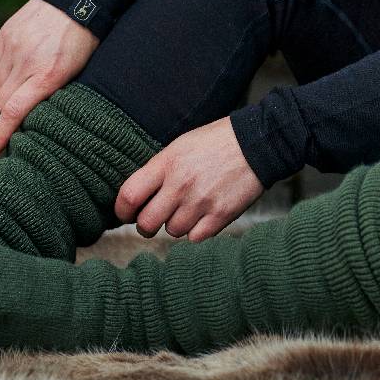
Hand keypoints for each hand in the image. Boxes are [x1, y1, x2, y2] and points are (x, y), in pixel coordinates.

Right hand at [0, 0, 99, 155]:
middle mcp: (27, 62)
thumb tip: (29, 115)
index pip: (14, 111)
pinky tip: (18, 63)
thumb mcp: (76, 73)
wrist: (80, 1)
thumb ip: (51, 92)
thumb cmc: (84, 42)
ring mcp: (14, 46)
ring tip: (28, 74)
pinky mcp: (5, 34)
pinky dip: (1, 70)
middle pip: (2, 101)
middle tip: (28, 97)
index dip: (1, 133)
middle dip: (11, 106)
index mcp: (49, 75)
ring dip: (7, 87)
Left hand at [114, 116, 263, 242]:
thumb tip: (137, 197)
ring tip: (189, 208)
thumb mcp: (181, 145)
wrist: (258, 143)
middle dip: (146, 225)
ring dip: (176, 224)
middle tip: (153, 219)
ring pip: (171, 231)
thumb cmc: (217, 142)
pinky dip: (196, 231)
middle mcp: (181, 184)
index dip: (122, 210)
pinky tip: (204, 215)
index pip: (129, 196)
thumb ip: (158, 170)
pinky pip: (195, 238)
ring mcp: (201, 202)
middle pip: (146, 223)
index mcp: (167, 163)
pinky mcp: (220, 216)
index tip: (126, 213)